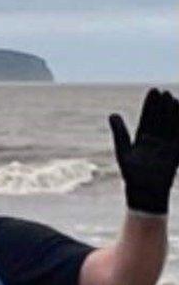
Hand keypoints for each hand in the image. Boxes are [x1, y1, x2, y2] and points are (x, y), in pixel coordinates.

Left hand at [109, 88, 178, 214]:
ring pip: (170, 126)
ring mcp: (166, 146)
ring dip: (171, 113)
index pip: (147, 118)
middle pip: (159, 119)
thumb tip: (112, 114)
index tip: (153, 91)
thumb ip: (120, 132)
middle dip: (161, 106)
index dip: (150, 105)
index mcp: (142, 139)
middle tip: (162, 91)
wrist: (145, 192)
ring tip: (172, 97)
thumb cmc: (131, 174)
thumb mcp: (124, 151)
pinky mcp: (175, 153)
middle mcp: (155, 141)